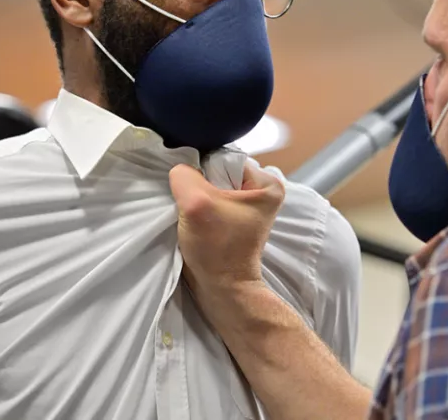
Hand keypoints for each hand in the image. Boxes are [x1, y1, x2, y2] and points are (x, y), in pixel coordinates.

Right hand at [168, 162, 284, 293]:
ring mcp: (247, 208)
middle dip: (200, 184)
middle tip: (193, 203)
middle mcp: (262, 192)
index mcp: (267, 183)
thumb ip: (184, 176)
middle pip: (218, 172)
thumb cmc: (217, 248)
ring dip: (197, 198)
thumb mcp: (196, 203)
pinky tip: (193, 220)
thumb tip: (179, 169)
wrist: (221, 289)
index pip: (226, 159)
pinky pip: (210, 202)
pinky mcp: (232, 221)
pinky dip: (199, 209)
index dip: (204, 170)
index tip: (196, 190)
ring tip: (193, 213)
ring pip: (211, 188)